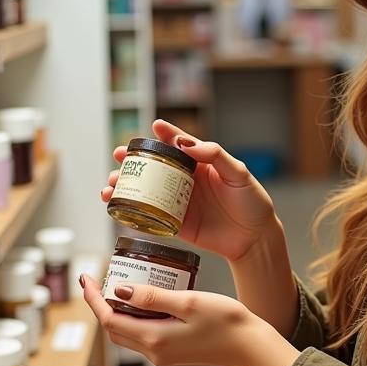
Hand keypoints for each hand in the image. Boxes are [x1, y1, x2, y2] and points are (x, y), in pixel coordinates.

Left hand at [80, 274, 299, 365]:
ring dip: (118, 313)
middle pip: (114, 330)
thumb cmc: (226, 322)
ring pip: (128, 334)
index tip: (86, 279)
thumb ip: (152, 297)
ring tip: (119, 287)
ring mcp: (164, 356)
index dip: (94, 300)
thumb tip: (119, 291)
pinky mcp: (173, 354)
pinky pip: (144, 336)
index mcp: (154, 339)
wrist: (251, 346)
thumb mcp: (188, 301)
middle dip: (101, 306)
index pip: (110, 320)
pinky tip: (145, 301)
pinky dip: (136, 319)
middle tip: (98, 281)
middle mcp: (155, 353)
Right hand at [100, 120, 279, 262]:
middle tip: (119, 155)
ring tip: (110, 184)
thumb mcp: (238, 173)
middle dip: (133, 160)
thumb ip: (214, 155)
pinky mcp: (175, 223)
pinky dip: (131, 211)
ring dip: (125, 185)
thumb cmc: (252, 202)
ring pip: (146, 189)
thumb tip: (185, 143)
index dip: (164, 134)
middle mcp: (186, 180)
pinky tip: (116, 207)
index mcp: (201, 163)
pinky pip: (150, 216)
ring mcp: (178, 201)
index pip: (179, 144)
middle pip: (154, 166)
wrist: (255, 238)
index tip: (152, 127)